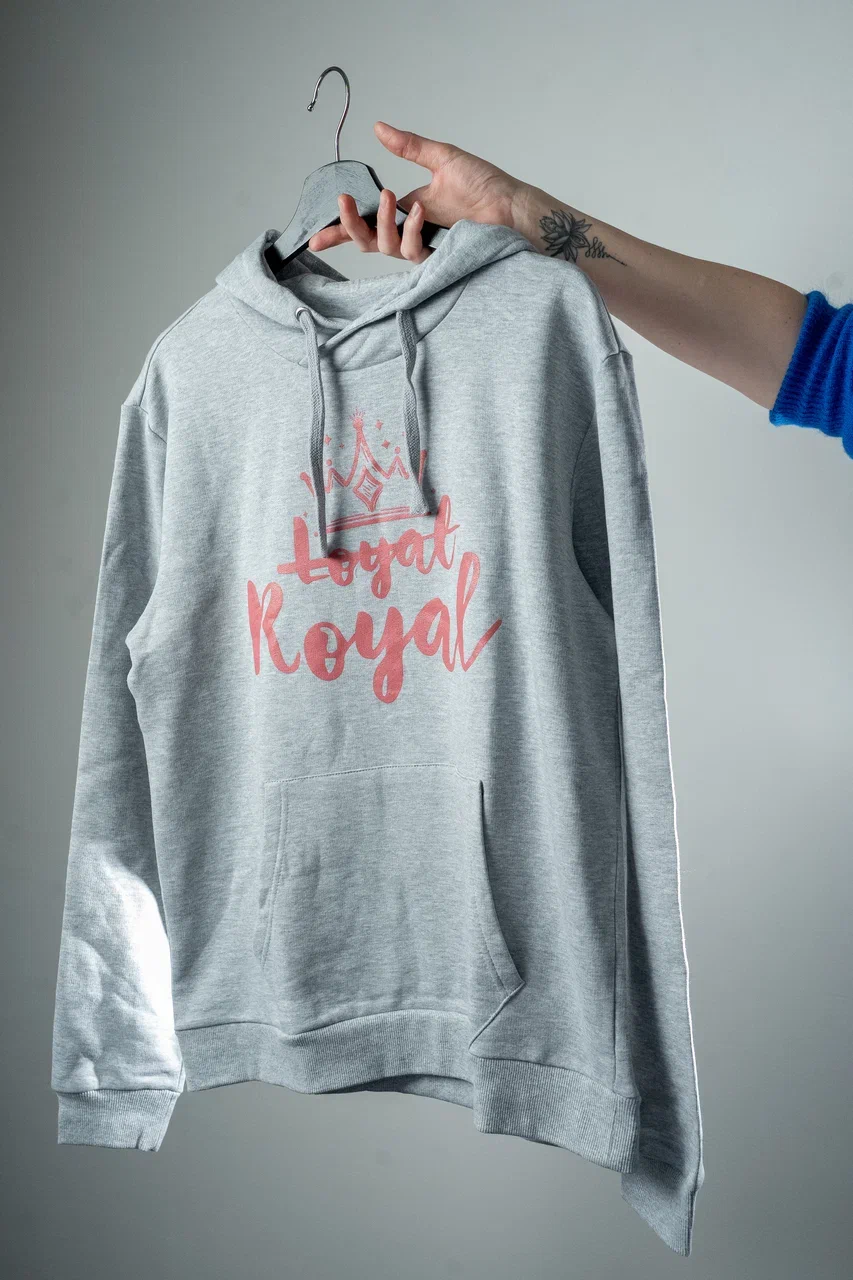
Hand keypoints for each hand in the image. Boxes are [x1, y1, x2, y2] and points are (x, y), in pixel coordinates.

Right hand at [306, 121, 528, 261]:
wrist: (512, 206)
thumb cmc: (484, 186)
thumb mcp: (440, 157)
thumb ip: (408, 146)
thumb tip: (379, 127)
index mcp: (407, 211)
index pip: (367, 224)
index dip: (340, 232)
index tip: (315, 238)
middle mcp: (411, 233)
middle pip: (367, 241)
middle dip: (349, 226)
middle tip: (346, 202)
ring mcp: (424, 248)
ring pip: (385, 247)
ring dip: (383, 223)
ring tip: (392, 197)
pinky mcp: (438, 259)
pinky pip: (411, 251)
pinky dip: (410, 229)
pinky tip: (421, 211)